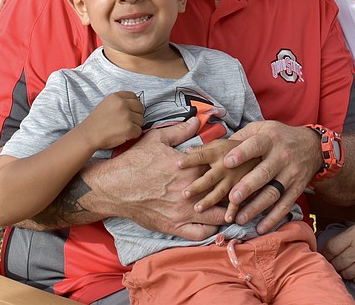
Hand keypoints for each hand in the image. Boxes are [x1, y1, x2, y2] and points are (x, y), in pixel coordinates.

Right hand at [80, 91, 142, 149]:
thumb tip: (135, 104)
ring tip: (122, 129)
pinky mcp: (129, 128)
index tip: (129, 111)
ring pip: (141, 120)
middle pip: (140, 107)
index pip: (133, 96)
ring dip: (134, 125)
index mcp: (116, 97)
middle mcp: (122, 104)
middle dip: (136, 115)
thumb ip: (119, 102)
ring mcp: (126, 116)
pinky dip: (133, 135)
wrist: (88, 136)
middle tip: (126, 122)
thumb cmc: (97, 122)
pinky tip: (123, 135)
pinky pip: (139, 131)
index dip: (133, 104)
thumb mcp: (106, 104)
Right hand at [87, 118, 226, 239]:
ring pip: (218, 216)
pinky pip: (201, 234)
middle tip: (240, 188)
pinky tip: (213, 223)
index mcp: (191, 167)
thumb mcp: (157, 138)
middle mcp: (191, 190)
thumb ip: (180, 130)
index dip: (232, 168)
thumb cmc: (135, 161)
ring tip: (231, 208)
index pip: (223, 168)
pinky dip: (211, 230)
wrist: (114, 186)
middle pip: (226, 192)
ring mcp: (184, 210)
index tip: (236, 167)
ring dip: (227, 212)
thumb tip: (197, 120)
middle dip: (235, 190)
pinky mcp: (174, 226)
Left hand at [178, 138, 260, 221]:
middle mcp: (227, 166)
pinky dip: (234, 210)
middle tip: (184, 194)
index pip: (201, 156)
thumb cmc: (237, 147)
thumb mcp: (220, 143)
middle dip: (198, 185)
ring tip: (198, 208)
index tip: (176, 165)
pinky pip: (241, 201)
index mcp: (218, 152)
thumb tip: (186, 150)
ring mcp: (237, 178)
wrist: (267, 148)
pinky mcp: (247, 188)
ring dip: (210, 200)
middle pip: (210, 176)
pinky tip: (228, 219)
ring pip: (222, 191)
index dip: (189, 160)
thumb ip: (204, 148)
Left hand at [184, 121, 320, 232]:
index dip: (242, 154)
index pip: (254, 146)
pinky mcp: (296, 189)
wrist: (312, 146)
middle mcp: (281, 157)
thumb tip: (208, 146)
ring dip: (257, 207)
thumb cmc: (278, 136)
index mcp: (269, 139)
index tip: (226, 162)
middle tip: (231, 197)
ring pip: (273, 193)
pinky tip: (260, 228)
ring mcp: (290, 175)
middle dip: (248, 186)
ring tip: (240, 218)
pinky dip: (273, 218)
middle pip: (263, 173)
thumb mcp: (261, 128)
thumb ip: (239, 138)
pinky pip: (285, 205)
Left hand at [321, 218, 354, 285]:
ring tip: (346, 264)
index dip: (323, 253)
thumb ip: (344, 237)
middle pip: (336, 263)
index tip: (322, 254)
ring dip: (343, 270)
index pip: (330, 248)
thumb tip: (326, 249)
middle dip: (332, 262)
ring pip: (345, 273)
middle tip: (333, 260)